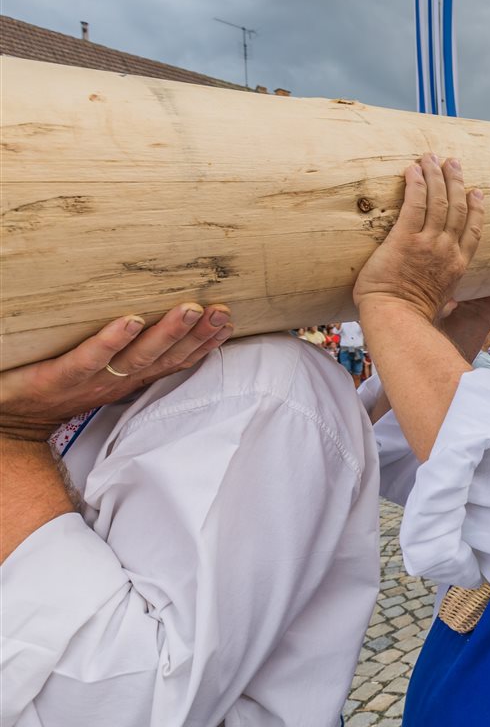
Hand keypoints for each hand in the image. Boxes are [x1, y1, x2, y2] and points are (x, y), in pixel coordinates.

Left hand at [0, 303, 232, 440]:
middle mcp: (117, 381)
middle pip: (166, 358)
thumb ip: (123, 353)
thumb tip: (151, 318)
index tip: (230, 321)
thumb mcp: (97, 373)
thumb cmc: (51, 389)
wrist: (6, 417)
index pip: (175, 361)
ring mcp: (90, 381)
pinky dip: (111, 340)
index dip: (205, 343)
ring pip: (138, 358)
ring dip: (167, 333)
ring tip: (188, 308)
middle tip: (220, 310)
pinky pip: (88, 359)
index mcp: (128, 379)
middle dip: (197, 334)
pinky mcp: (58, 378)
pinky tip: (130, 320)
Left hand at [353, 155, 483, 320]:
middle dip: (456, 182)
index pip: (473, 230)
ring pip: (438, 201)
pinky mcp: (404, 239)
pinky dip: (416, 184)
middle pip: (458, 208)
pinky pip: (414, 204)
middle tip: (453, 163)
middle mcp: (447, 250)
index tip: (476, 192)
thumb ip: (445, 298)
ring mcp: (427, 244)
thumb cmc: (414, 318)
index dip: (477, 208)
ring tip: (432, 157)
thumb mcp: (441, 306)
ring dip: (436, 176)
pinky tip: (412, 169)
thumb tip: (447, 304)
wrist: (398, 320)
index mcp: (458, 266)